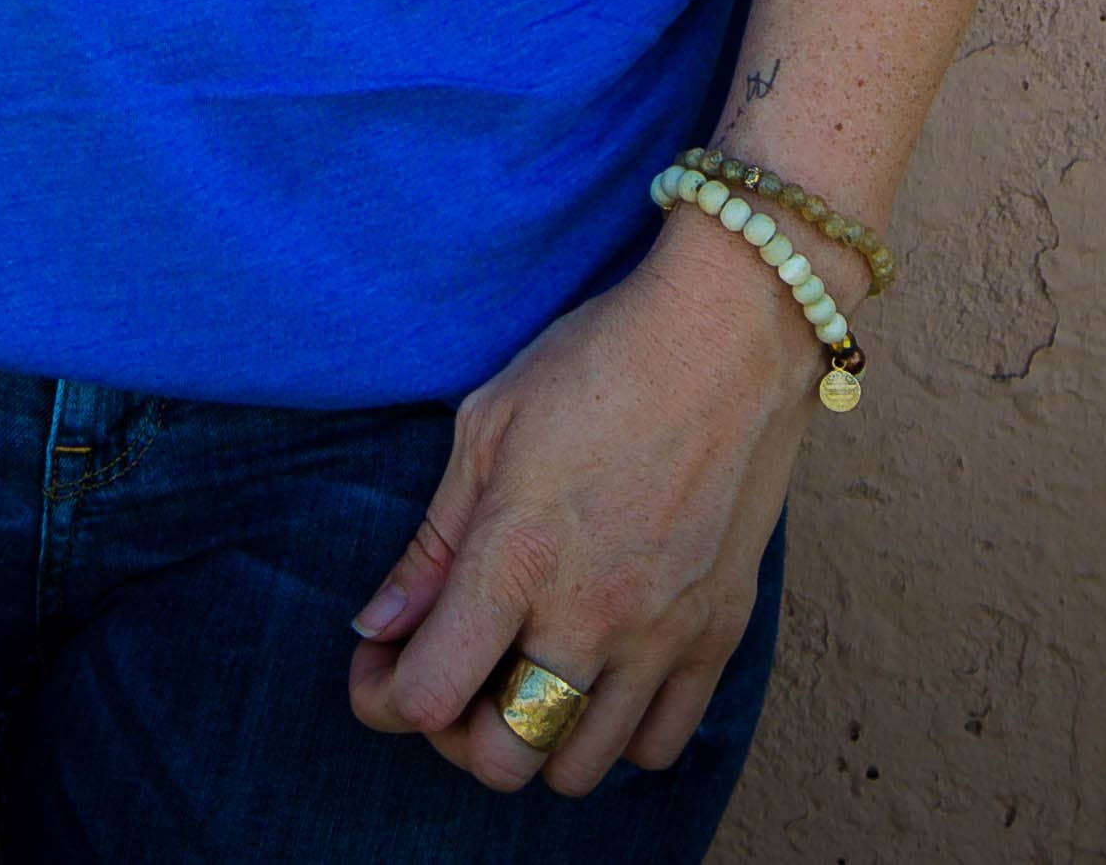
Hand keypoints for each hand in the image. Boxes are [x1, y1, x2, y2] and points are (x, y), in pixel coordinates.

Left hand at [342, 202, 826, 793]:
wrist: (727, 337)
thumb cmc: (594, 363)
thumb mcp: (485, 429)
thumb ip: (433, 543)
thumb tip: (377, 625)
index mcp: (516, 558)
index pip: (428, 696)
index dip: (383, 696)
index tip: (378, 663)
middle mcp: (591, 616)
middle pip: (504, 759)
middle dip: (456, 732)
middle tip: (452, 673)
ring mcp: (662, 636)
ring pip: (582, 768)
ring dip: (535, 737)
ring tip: (523, 674)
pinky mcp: (718, 637)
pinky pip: (660, 745)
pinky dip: (617, 733)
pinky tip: (596, 674)